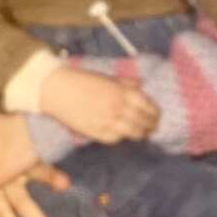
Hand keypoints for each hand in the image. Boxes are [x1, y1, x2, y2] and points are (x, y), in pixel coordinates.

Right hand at [41, 67, 159, 143]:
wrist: (58, 89)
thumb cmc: (83, 80)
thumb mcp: (109, 77)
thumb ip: (127, 83)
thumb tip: (141, 85)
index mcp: (124, 92)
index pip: (148, 107)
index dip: (155, 114)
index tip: (157, 116)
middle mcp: (120, 108)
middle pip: (143, 122)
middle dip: (151, 126)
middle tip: (153, 128)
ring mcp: (109, 122)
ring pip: (132, 133)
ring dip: (140, 134)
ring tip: (143, 134)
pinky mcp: (97, 132)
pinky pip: (115, 139)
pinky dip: (121, 138)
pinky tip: (122, 135)